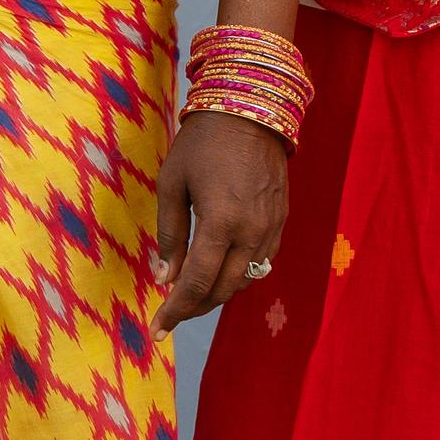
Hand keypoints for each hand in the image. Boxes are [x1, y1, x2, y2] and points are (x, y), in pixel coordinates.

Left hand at [150, 111, 289, 331]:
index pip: (197, 283)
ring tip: (192, 294)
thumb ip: (169, 234)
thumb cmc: (202, 144)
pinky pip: (261, 262)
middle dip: (195, 307)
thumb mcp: (172, 185)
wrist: (251, 110)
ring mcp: (272, 228)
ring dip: (218, 293)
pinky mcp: (282, 221)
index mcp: (221, 223)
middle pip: (223, 290)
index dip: (175, 310)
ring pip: (245, 281)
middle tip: (171, 312)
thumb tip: (164, 277)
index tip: (158, 329)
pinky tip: (220, 270)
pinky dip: (239, 274)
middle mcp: (252, 232)